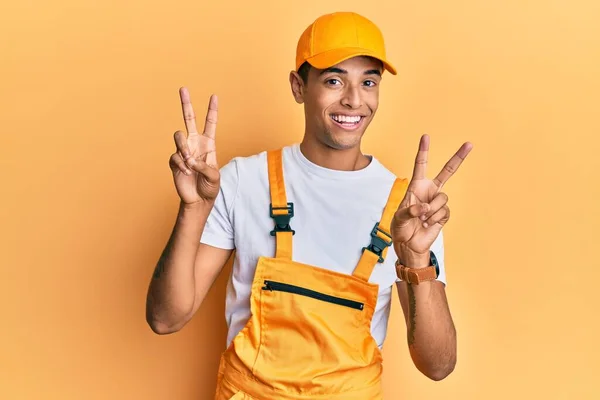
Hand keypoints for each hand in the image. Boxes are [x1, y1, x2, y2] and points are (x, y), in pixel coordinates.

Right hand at [169, 87, 219, 204]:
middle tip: (183, 88)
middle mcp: (195, 144)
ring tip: (189, 161)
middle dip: (186, 104)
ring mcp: (184, 151)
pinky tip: (186, 172)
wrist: (198, 199)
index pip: (210, 123)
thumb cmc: (210, 187)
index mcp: (209, 144)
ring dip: (184, 147)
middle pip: (189, 119)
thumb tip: (190, 159)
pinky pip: (175, 156)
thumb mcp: (214, 176)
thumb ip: (204, 166)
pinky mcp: (175, 161)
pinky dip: (181, 164)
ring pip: (178, 136)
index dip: (212, 110)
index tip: (214, 96)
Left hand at [391, 134, 472, 266]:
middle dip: (459, 157)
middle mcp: (429, 191)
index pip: (421, 165)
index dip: (423, 151)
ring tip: (422, 219)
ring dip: (431, 210)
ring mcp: (438, 202)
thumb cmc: (401, 228)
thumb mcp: (399, 218)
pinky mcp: (444, 214)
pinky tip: (428, 224)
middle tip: (469, 144)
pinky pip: (444, 211)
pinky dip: (435, 219)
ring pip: (442, 198)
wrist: (410, 244)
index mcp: (416, 187)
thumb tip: (425, 208)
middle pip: (448, 172)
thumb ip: (410, 211)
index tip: (426, 136)